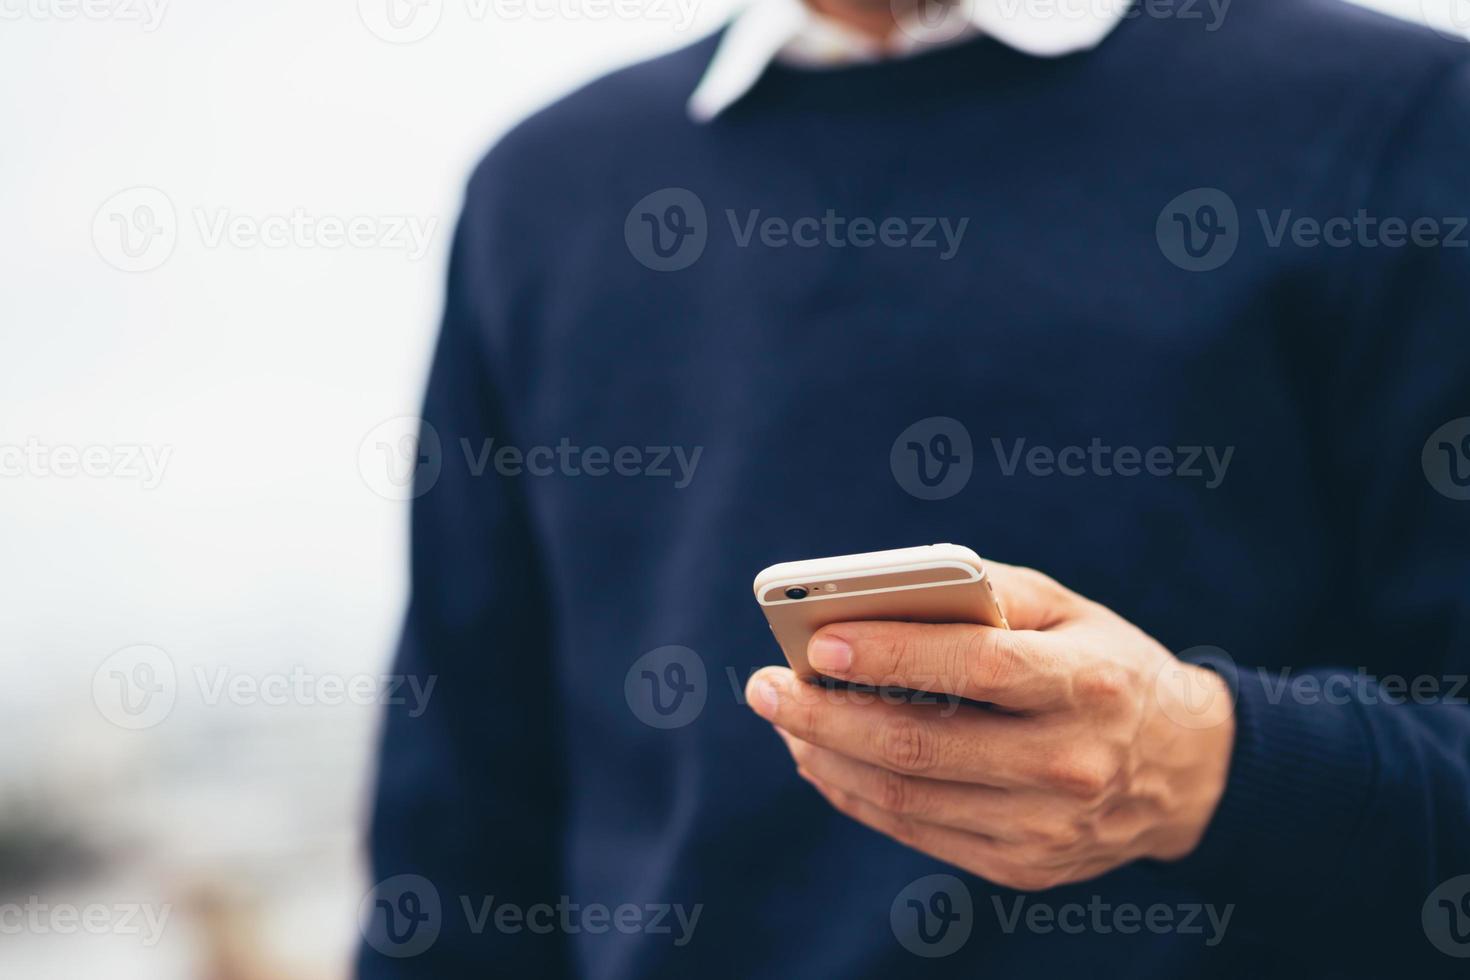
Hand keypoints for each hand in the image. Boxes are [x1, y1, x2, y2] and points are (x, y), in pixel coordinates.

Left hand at [745, 561, 1235, 890]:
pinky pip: (917, 833)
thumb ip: (983, 591)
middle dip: (824, 715)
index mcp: (1086, 684)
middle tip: (763, 685)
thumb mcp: (1068, 608)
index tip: (817, 642)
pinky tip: (824, 761)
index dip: (892, 657)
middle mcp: (1070, 764)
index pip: (976, 669)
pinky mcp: (1025, 867)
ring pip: (906, 798)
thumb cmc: (1106, 665)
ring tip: (784, 719)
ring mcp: (1047, 829)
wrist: (1187, 770)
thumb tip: (878, 594)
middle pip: (921, 745)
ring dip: (827, 757)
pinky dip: (857, 796)